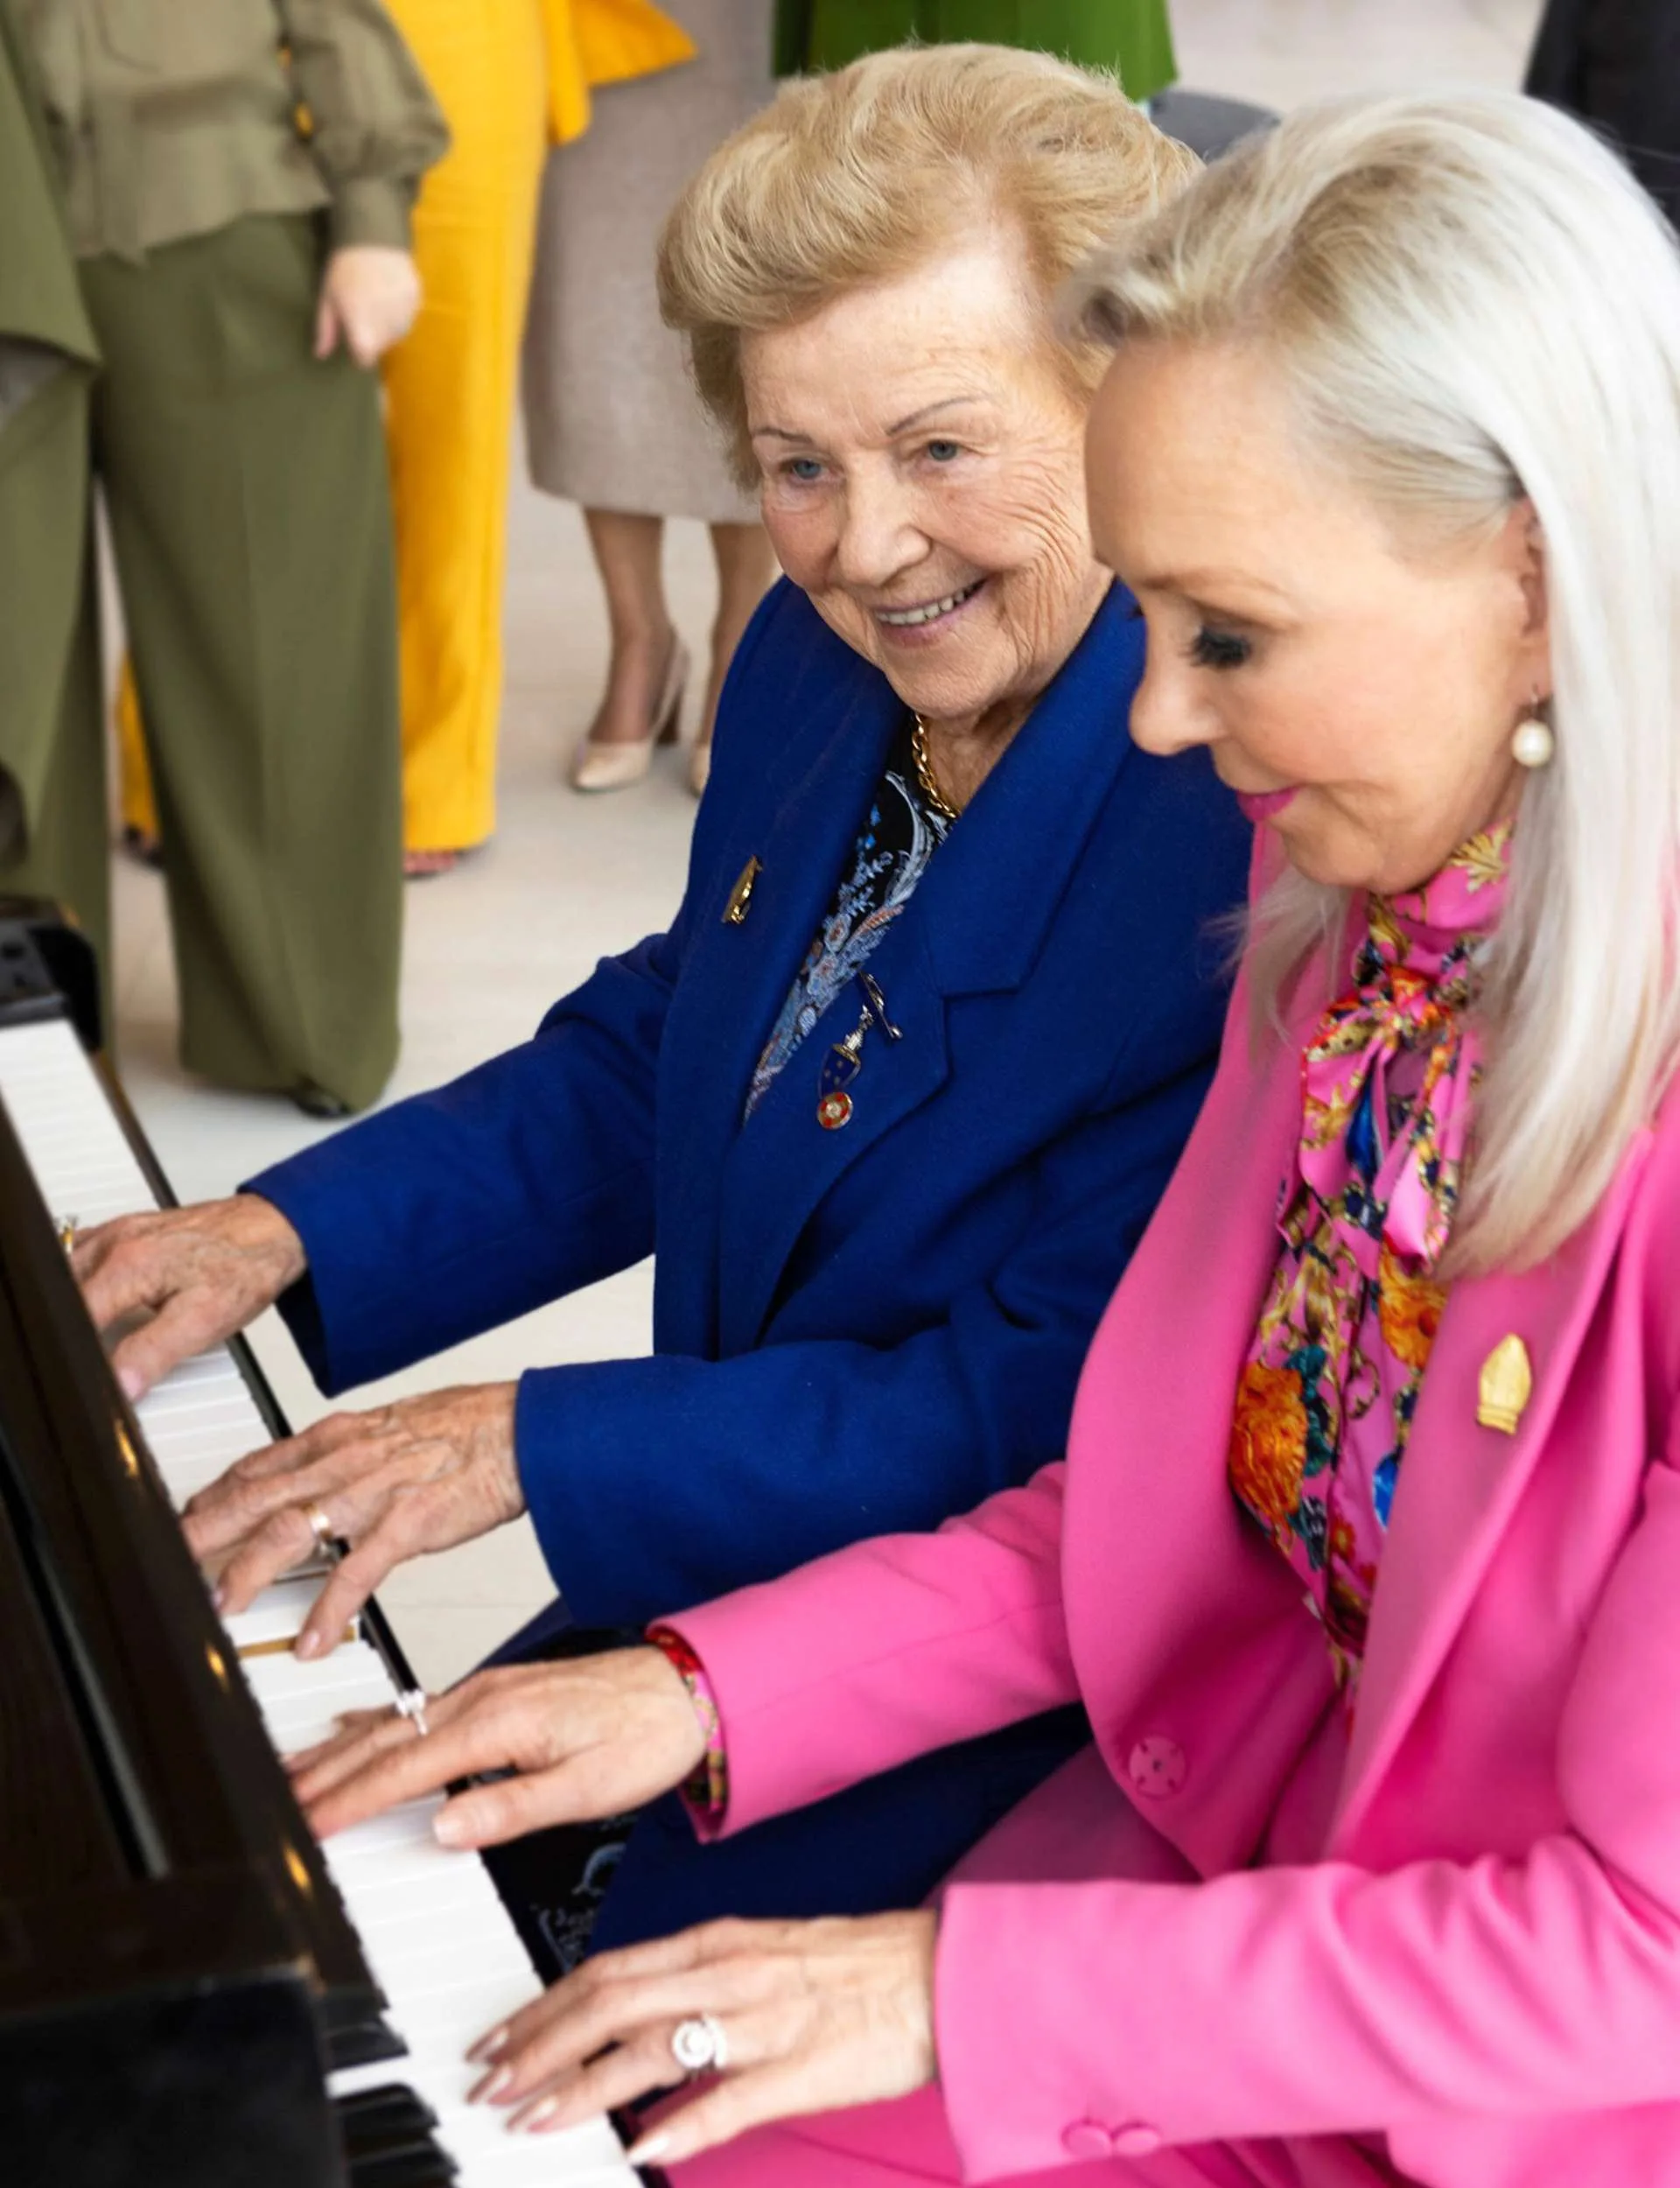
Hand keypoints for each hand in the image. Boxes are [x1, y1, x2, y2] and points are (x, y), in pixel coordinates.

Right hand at [74, 1195, 306, 1398]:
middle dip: (67, 1330)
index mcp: (127, 1267)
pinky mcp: (126, 1230)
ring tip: (88, 1336)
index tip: (81, 1377)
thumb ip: (153, 1353)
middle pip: (62, 1296)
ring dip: (70, 1304)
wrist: (274, 1229)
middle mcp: (115, 1244)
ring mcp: (118, 1233)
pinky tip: (95, 1301)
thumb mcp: (204, 1321)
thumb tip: (118, 1385)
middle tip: (82, 1360)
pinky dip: (80, 1279)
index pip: (74, 1320)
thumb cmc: (246, 1268)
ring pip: (66, 1273)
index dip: (75, 1355)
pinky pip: (82, 1254)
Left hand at [183, 1383, 523, 1656]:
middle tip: (170, 1564)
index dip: (215, 1495)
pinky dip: (328, 1609)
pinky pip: (358, 1571)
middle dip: (204, 1533)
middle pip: (257, 1496)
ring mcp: (376, 1491)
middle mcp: (346, 1460)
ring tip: (221, 1608)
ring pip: (292, 1529)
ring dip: (249, 1571)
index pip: (258, 1465)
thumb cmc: (470, 1427)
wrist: (525, 1428)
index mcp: (340, 1436)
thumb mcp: (393, 1425)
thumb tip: (316, 1467)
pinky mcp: (411, 1522)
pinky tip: (312, 1641)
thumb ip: (347, 1450)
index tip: (188, 1519)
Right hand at [289, 1646, 704, 1842]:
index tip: (307, 1823)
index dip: (349, 1800)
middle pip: (386, 1742)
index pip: (405, 1770)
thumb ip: (511, 1807)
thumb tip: (444, 1826)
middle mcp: (484, 1697)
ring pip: (395, 1724)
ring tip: (293, 1774)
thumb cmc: (647, 1735)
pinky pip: (419, 1710)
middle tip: (276, 1803)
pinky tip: (353, 1730)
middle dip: (325, 1775)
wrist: (689, 1687)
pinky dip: (375, 1724)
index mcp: (499, 1721)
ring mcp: (488, 1690)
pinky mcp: (498, 1692)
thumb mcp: (588, 1786)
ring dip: (340, 1750)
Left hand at [315, 245, 420, 365]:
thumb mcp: (328, 297)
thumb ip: (326, 329)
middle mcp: (387, 322)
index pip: (366, 358)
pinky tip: (391, 295)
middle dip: (374, 339)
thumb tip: (320, 355)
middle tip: (364, 316)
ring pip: (399, 334)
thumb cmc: (344, 268)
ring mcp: (405, 311)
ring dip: (389, 327)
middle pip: (383, 346)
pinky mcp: (417, 298)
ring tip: (378, 304)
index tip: (356, 343)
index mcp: (362, 324)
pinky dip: (401, 313)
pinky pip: (410, 318)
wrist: (372, 234)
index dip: (360, 355)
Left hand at [464, 1911, 938, 2166]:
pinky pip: (730, 2100)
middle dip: (538, 2046)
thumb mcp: (761, 1955)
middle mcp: (729, 1973)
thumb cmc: (855, 1968)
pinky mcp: (801, 2069)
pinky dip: (679, 2126)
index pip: (605, 1971)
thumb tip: (630, 2016)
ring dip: (582, 2086)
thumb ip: (695, 1982)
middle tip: (491, 2083)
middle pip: (609, 2002)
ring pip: (651, 2046)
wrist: (937, 1972)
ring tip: (534, 2118)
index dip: (542, 2008)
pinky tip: (639, 2149)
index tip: (500, 2041)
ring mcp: (762, 2021)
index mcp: (718, 1943)